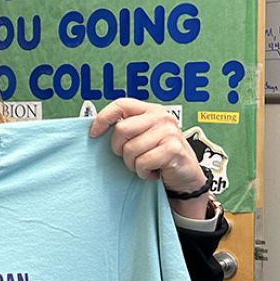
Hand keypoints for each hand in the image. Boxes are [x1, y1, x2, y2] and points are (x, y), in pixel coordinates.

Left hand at [89, 99, 209, 216]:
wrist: (185, 175)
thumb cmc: (160, 155)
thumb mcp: (143, 136)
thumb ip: (127, 128)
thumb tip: (96, 129)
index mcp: (151, 110)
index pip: (121, 105)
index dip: (103, 118)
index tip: (94, 133)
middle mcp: (162, 117)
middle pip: (122, 129)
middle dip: (119, 148)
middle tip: (130, 156)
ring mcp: (169, 132)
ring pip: (131, 149)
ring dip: (133, 164)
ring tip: (145, 164)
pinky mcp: (173, 149)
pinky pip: (143, 162)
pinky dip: (143, 172)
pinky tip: (153, 171)